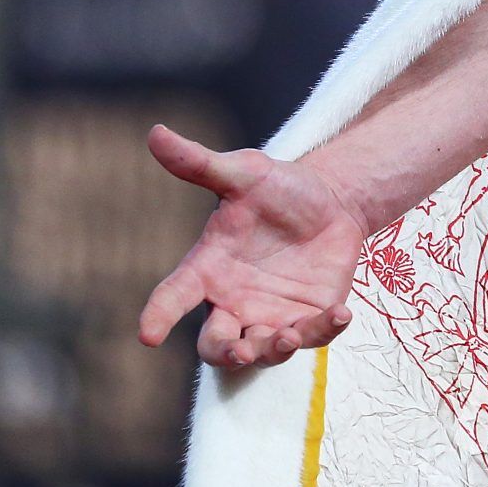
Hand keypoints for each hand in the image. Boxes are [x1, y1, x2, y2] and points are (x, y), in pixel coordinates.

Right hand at [137, 123, 368, 369]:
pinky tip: (340, 313)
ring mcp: (270, 314)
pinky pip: (312, 335)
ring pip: (263, 350)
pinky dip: (325, 330)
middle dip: (225, 353)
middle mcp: (234, 300)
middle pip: (216, 345)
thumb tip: (156, 133)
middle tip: (239, 351)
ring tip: (285, 336)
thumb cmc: (279, 188)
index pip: (173, 296)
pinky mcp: (308, 317)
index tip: (147, 334)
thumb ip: (200, 163)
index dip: (158, 316)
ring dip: (272, 350)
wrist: (332, 200)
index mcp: (208, 269)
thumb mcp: (243, 173)